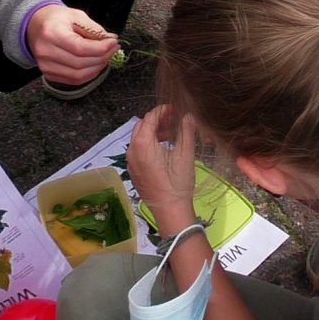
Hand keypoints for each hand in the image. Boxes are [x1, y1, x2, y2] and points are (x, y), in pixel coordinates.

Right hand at [26, 5, 118, 84]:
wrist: (35, 25)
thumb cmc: (56, 19)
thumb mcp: (76, 16)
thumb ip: (94, 29)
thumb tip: (111, 40)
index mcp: (51, 33)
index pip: (80, 48)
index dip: (100, 48)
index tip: (113, 43)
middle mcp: (46, 52)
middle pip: (80, 63)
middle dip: (102, 57)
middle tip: (113, 49)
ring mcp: (45, 66)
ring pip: (78, 75)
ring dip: (97, 67)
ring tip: (106, 56)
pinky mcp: (48, 74)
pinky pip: (74, 80)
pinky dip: (89, 74)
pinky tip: (95, 64)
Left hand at [128, 105, 197, 228]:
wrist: (170, 210)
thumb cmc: (178, 183)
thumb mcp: (185, 155)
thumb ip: (186, 131)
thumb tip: (188, 116)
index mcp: (142, 144)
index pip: (149, 118)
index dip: (163, 110)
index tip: (176, 109)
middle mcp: (132, 150)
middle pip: (142, 126)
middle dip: (157, 120)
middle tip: (174, 119)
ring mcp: (130, 162)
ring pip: (139, 138)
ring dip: (154, 132)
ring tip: (172, 133)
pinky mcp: (133, 171)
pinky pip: (138, 150)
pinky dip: (149, 144)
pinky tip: (164, 148)